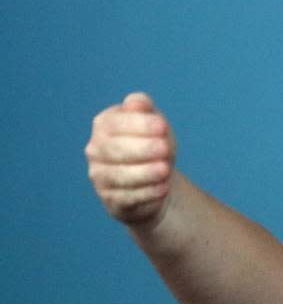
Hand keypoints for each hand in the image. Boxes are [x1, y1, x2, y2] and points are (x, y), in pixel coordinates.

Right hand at [85, 92, 177, 226]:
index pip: (116, 123)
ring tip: (165, 170)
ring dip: (144, 173)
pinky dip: (146, 194)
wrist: (159, 176)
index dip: (140, 125)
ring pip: (118, 176)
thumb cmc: (154, 141)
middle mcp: (96, 150)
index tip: (162, 126)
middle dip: (142, 149)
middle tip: (165, 149)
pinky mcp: (111, 200)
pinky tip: (163, 189)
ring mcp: (100, 176)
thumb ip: (144, 108)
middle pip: (114, 150)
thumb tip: (137, 102)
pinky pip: (126, 198)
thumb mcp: (153, 121)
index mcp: (104, 125)